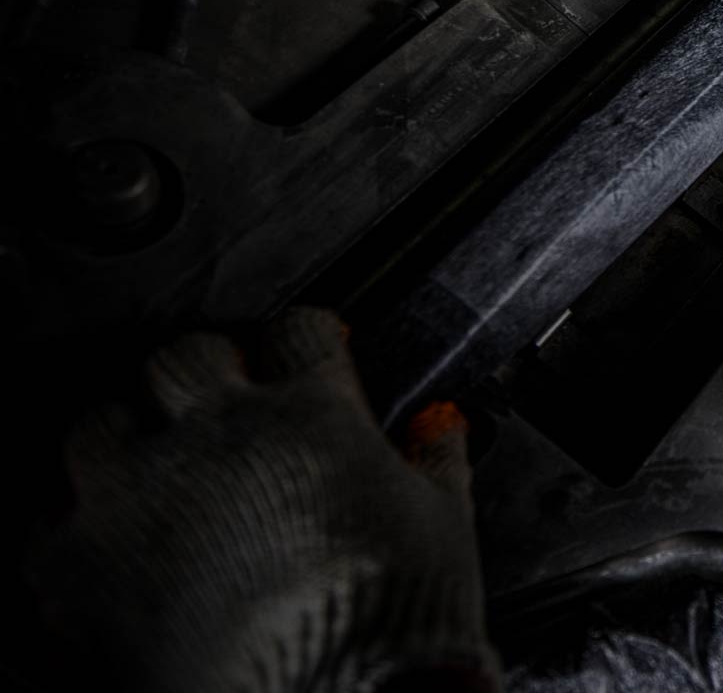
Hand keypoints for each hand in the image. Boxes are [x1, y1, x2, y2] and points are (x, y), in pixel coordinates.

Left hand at [28, 308, 496, 692]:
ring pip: (101, 426)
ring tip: (156, 471)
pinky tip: (118, 554)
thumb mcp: (444, 521)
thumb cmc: (395, 614)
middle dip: (208, 372)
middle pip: (186, 356)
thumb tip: (442, 423)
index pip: (298, 331)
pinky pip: (56, 531)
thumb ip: (437, 458)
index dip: (307, 341)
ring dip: (128, 441)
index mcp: (311, 415)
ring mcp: (143, 495)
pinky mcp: (87, 565)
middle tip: (227, 404)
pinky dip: (85, 539)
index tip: (309, 357)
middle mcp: (217, 436)